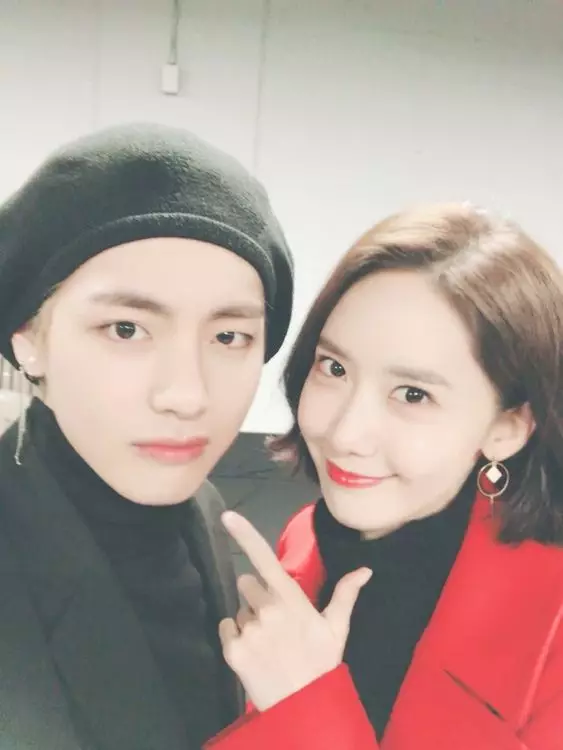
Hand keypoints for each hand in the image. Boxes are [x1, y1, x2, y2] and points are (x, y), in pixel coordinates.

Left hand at [218, 511, 371, 710]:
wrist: (304, 708)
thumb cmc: (321, 665)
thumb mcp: (337, 629)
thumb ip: (345, 595)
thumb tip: (365, 569)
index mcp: (290, 600)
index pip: (264, 559)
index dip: (245, 535)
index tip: (227, 516)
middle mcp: (266, 610)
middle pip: (247, 584)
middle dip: (257, 596)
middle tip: (275, 620)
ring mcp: (248, 631)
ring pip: (238, 610)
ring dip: (249, 620)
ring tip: (269, 642)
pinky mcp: (232, 651)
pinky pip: (226, 629)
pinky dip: (235, 638)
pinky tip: (255, 653)